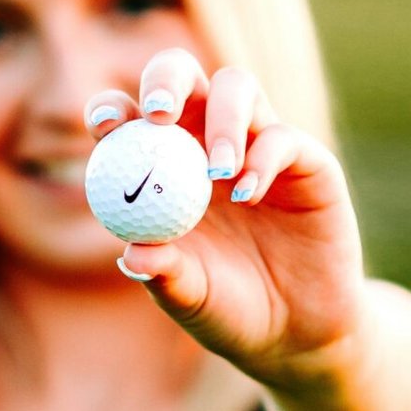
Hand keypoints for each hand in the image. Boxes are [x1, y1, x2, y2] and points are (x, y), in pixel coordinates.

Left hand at [85, 46, 366, 386]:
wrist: (296, 333)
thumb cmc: (228, 309)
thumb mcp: (190, 296)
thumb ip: (165, 274)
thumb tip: (132, 252)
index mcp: (162, 166)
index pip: (129, 117)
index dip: (112, 108)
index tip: (104, 126)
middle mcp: (206, 142)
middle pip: (183, 76)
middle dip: (166, 81)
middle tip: (158, 114)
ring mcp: (257, 145)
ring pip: (237, 87)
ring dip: (222, 117)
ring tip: (218, 169)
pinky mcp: (306, 160)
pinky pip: (282, 137)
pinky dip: (262, 159)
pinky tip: (248, 195)